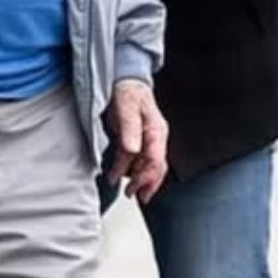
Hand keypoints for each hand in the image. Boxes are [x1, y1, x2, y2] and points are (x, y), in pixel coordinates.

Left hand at [106, 79, 167, 203]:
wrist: (124, 80)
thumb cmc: (128, 92)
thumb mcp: (127, 109)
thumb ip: (129, 129)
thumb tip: (132, 150)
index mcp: (156, 131)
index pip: (155, 160)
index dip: (146, 176)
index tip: (135, 186)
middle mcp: (155, 137)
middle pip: (156, 166)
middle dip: (147, 184)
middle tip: (136, 196)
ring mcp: (147, 139)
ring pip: (148, 165)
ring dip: (138, 179)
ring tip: (128, 191)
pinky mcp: (137, 138)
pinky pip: (137, 158)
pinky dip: (130, 169)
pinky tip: (121, 176)